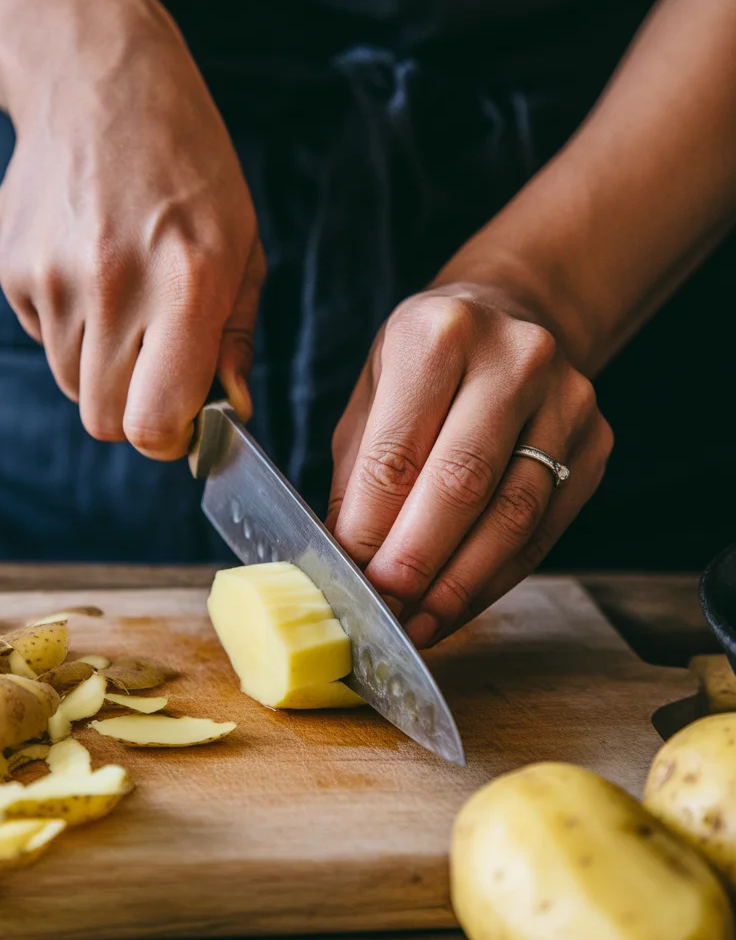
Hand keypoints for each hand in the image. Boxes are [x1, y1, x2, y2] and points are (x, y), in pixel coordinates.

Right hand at [0, 0, 263, 458]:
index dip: (169, 439)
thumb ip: (235, 336)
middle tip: (159, 374)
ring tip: (129, 305)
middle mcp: (114, 285)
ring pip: (74, 385)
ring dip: (104, 368)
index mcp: (187, 283)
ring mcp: (54, 277)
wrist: (99, 81)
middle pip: (106, 420)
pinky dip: (71, 328)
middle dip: (136, 413)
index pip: (153, 422)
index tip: (184, 423)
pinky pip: (44, 340)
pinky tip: (93, 272)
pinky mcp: (15, 269)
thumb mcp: (242, 242)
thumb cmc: (188, 164)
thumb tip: (232, 408)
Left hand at [327, 286, 612, 644]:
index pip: (398, 452)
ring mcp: (566, 401)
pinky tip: (459, 604)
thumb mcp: (374, 393)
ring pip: (512, 516)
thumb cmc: (427, 362)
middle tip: (385, 611)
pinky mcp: (595, 444)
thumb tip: (344, 563)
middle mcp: (513, 359)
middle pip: (462, 484)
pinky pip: (543, 531)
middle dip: (417, 562)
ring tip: (419, 624)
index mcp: (439, 335)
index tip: (351, 581)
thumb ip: (359, 476)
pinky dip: (496, 578)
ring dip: (460, 584)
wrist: (513, 315)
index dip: (371, 530)